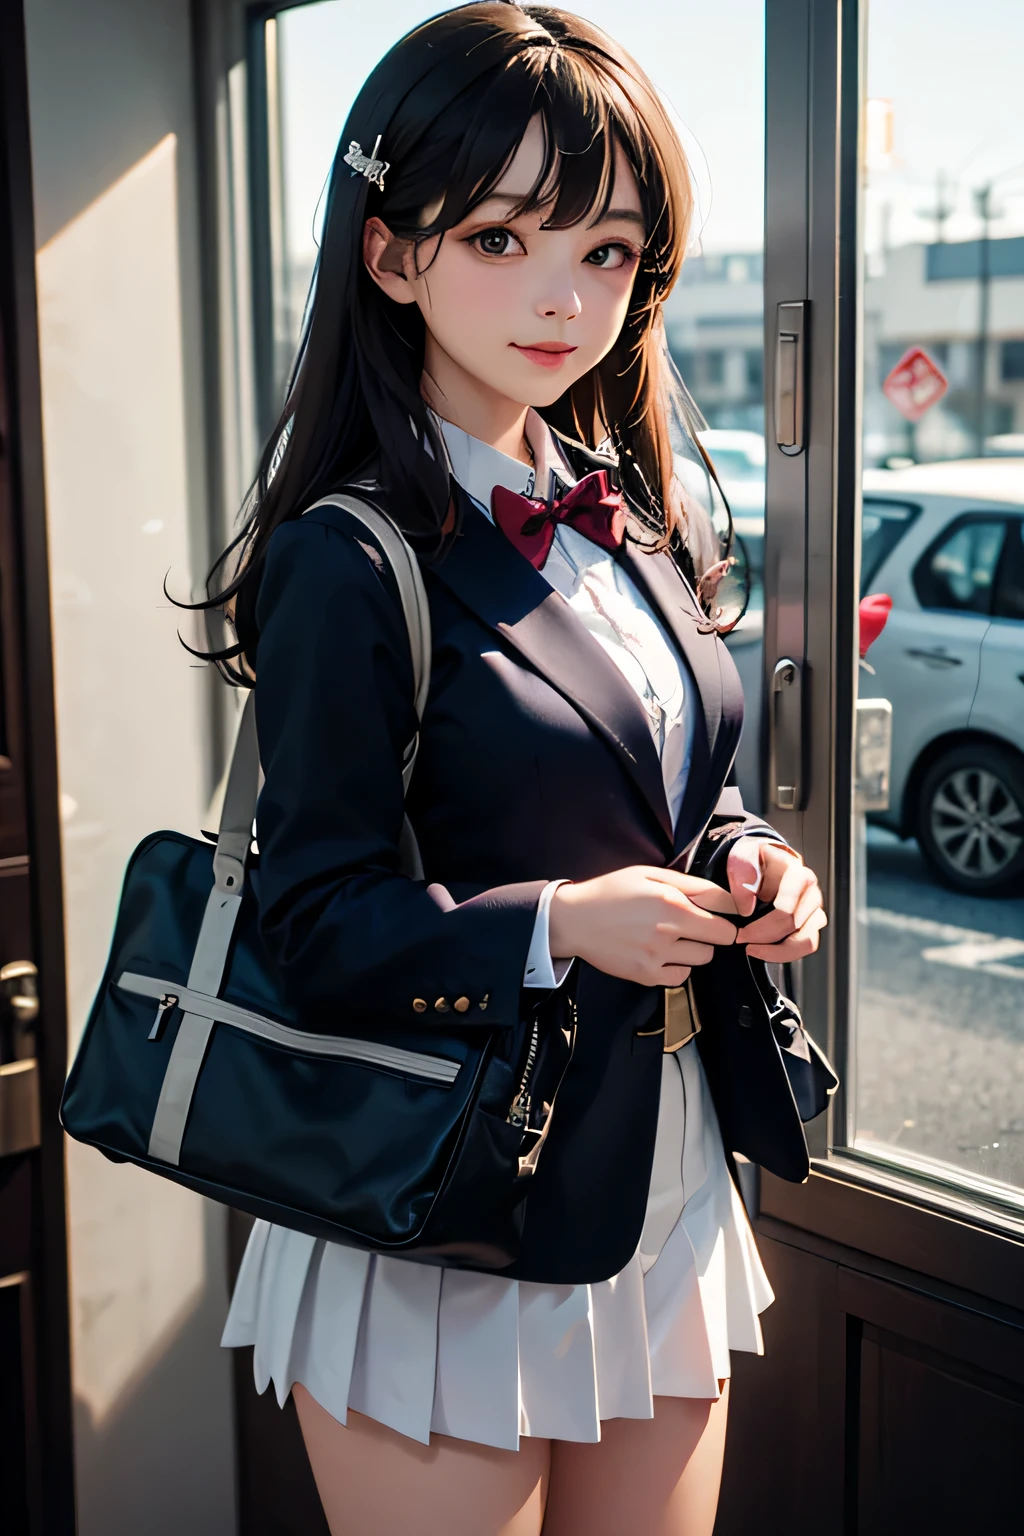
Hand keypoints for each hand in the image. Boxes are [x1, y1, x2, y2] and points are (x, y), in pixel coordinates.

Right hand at [549, 866, 738, 987]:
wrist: (574, 920)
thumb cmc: (611, 892)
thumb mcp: (649, 873)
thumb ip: (690, 884)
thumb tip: (725, 896)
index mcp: (671, 902)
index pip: (725, 913)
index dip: (729, 910)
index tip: (723, 910)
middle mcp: (667, 931)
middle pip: (721, 938)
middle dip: (715, 929)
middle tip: (697, 922)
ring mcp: (657, 956)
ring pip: (704, 957)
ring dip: (697, 947)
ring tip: (675, 936)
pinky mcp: (646, 975)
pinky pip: (682, 976)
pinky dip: (678, 966)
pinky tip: (664, 953)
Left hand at [726, 838, 826, 961]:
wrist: (760, 862)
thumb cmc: (754, 861)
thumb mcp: (742, 858)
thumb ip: (743, 877)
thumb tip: (747, 908)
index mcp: (798, 874)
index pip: (786, 910)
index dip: (761, 927)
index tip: (741, 934)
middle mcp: (811, 892)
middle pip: (794, 926)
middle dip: (764, 939)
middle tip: (742, 940)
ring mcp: (814, 908)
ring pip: (806, 941)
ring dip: (777, 951)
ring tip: (754, 949)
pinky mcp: (812, 923)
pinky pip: (806, 946)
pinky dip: (785, 953)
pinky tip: (764, 950)